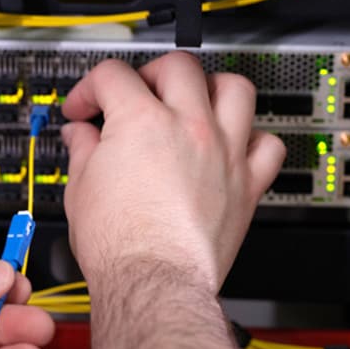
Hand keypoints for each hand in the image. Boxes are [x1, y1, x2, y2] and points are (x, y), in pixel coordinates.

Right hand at [60, 54, 284, 292]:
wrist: (152, 283)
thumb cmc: (119, 245)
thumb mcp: (81, 188)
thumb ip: (83, 150)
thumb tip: (81, 136)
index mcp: (141, 121)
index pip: (113, 75)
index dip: (90, 89)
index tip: (85, 109)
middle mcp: (189, 127)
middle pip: (178, 66)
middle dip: (150, 73)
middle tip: (136, 94)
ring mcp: (223, 152)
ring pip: (235, 88)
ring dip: (211, 87)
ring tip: (194, 101)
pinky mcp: (247, 184)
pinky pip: (268, 144)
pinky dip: (253, 138)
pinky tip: (233, 145)